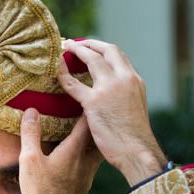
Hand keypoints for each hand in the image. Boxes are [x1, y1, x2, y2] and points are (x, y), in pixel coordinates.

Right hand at [19, 110, 101, 193]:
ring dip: (94, 134)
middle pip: (97, 131)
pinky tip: (81, 151)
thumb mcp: (29, 160)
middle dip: (96, 117)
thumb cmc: (41, 192)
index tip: (86, 90)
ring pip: (97, 146)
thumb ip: (31, 134)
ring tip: (88, 124)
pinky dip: (90, 149)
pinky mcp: (86, 183)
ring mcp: (89, 172)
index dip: (87, 102)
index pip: (87, 119)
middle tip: (91, 104)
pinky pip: (92, 159)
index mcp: (75, 148)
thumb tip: (32, 110)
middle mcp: (87, 158)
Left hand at [59, 39, 166, 185]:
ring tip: (65, 48)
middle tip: (75, 43)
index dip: (103, 49)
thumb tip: (114, 98)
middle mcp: (124, 79)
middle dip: (89, 43)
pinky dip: (63, 74)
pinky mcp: (94, 102)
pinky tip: (56, 70)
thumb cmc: (134, 138)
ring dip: (76, 49)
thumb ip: (124, 97)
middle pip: (106, 49)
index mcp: (135, 81)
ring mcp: (109, 88)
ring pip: (90, 59)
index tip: (92, 48)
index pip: (118, 56)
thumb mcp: (135, 109)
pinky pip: (73, 83)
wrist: (136, 151)